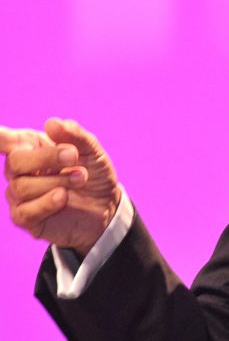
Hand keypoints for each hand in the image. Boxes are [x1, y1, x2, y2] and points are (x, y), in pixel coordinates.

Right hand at [1, 118, 120, 256]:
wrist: (106, 205)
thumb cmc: (94, 172)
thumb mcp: (92, 151)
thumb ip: (75, 135)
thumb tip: (51, 122)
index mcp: (31, 146)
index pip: (4, 139)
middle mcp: (20, 170)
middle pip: (15, 161)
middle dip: (47, 157)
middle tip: (74, 156)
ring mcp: (19, 195)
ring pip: (22, 187)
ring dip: (58, 181)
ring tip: (81, 179)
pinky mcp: (24, 217)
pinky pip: (25, 212)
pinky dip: (48, 202)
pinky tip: (64, 197)